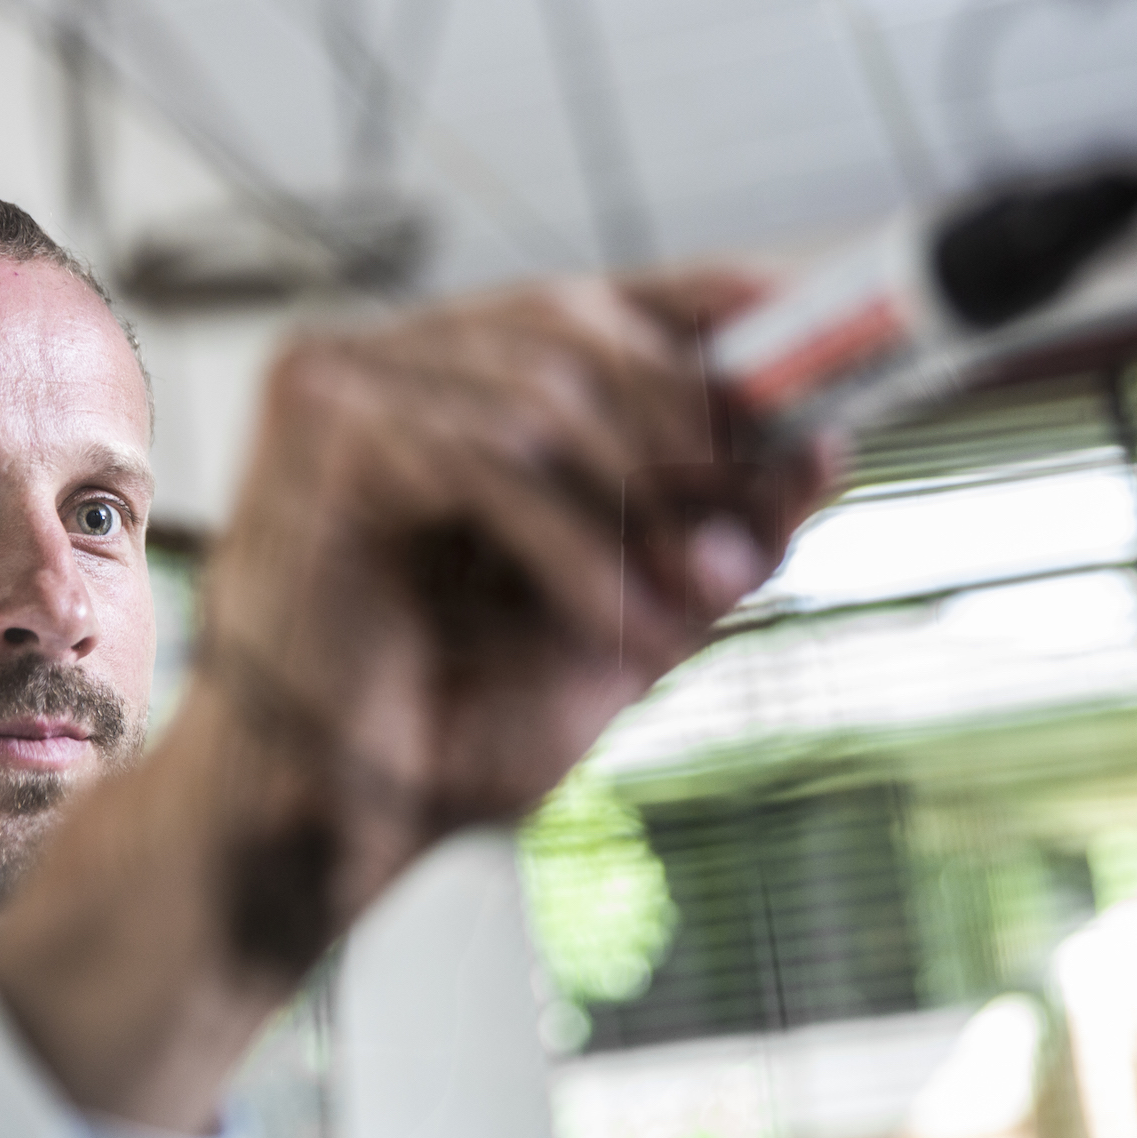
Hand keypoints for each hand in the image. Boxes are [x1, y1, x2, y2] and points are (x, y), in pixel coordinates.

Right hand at [0, 267, 835, 1130]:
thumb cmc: (446, 734)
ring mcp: (339, 387)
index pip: (591, 303)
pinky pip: (485, 453)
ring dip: (643, 505)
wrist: (318, 834)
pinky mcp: (315, 438)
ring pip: (542, 389)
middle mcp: (387, 362)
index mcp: (448, 387)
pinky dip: (570, 543)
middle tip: (753, 526)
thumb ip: (711, 541)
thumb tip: (821, 448)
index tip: (807, 326)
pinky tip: (610, 621)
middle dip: (691, 425)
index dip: (703, 306)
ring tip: (687, 601)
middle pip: (577, 323)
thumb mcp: (623, 625)